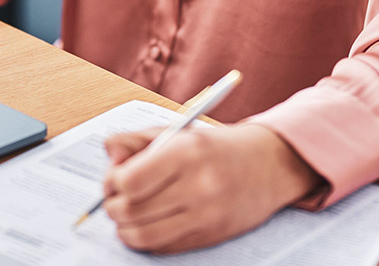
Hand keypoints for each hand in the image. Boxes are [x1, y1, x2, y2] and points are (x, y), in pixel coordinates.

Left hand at [101, 122, 322, 252]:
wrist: (269, 165)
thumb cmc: (217, 147)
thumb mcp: (178, 131)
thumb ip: (136, 140)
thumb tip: (109, 155)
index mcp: (187, 151)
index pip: (129, 180)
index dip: (112, 182)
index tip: (114, 178)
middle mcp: (198, 185)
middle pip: (131, 210)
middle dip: (113, 205)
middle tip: (116, 197)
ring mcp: (206, 215)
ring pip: (142, 235)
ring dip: (124, 227)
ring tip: (128, 214)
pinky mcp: (210, 236)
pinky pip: (163, 246)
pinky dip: (146, 238)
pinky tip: (149, 223)